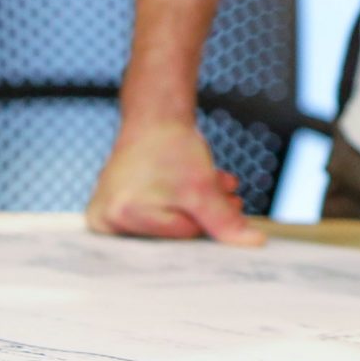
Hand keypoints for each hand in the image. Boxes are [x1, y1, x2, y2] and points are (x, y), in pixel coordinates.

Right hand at [84, 118, 263, 245]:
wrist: (155, 117)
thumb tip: (254, 243)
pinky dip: (181, 203)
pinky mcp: (116, 205)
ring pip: (165, 222)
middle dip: (204, 214)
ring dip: (197, 206)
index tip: (229, 205)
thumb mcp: (203, 187)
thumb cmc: (171, 147)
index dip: (207, 220)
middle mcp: (105, 218)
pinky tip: (202, 188)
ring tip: (221, 187)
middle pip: (168, 232)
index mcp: (118, 216)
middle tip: (231, 199)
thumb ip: (225, 220)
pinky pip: (154, 214)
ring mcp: (107, 212)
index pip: (175, 237)